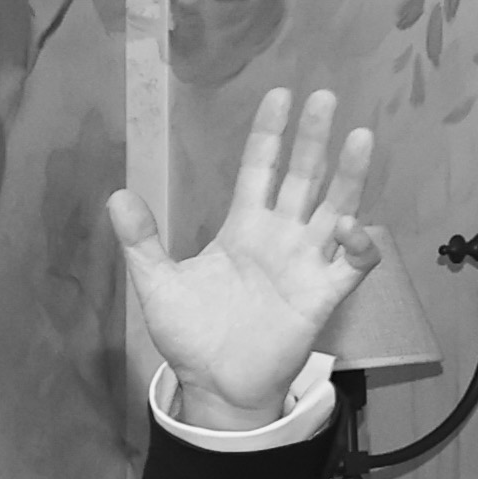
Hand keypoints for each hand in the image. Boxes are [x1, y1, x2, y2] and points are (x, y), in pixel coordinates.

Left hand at [116, 86, 380, 433]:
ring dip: (351, 174)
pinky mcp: (324, 293)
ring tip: (361, 136)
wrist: (215, 384)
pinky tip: (348, 226)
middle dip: (314, 138)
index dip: (269, 134)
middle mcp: (280, 236)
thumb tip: (117, 195)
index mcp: (242, 228)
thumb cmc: (191, 334)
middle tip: (325, 96)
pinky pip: (354, 262)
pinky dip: (358, 243)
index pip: (260, 168)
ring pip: (336, 206)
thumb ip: (141, 242)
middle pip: (303, 176)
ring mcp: (306, 261)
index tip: (280, 94)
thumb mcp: (158, 284)